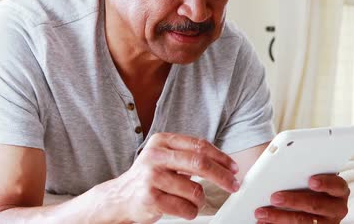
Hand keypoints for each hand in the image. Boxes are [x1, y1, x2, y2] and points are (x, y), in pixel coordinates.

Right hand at [93, 133, 239, 223]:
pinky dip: (190, 212)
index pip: (199, 146)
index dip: (221, 157)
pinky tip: (185, 210)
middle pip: (200, 163)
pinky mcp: (150, 198)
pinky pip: (184, 208)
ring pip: (194, 190)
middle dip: (222, 176)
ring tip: (193, 201)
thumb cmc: (149, 178)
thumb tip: (225, 165)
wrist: (119, 199)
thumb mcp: (165, 158)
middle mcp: (155, 156)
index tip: (234, 168)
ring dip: (200, 200)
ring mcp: (151, 177)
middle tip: (234, 185)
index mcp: (162, 141)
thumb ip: (189, 155)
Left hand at [254, 174, 349, 223]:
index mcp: (339, 189)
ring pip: (303, 221)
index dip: (325, 183)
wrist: (307, 199)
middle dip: (293, 201)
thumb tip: (285, 163)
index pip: (336, 185)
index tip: (311, 180)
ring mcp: (326, 223)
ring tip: (262, 212)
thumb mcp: (309, 174)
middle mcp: (337, 208)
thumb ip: (303, 170)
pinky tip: (264, 222)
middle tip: (274, 197)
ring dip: (280, 217)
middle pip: (315, 205)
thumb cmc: (306, 182)